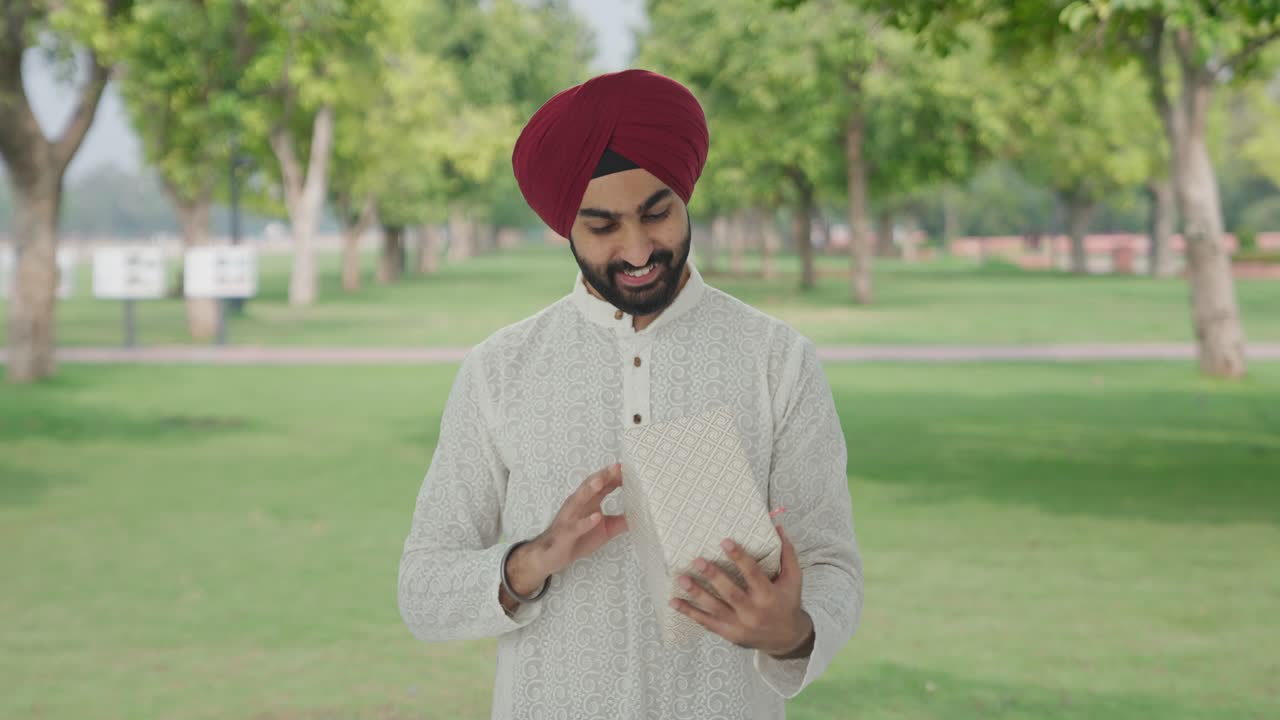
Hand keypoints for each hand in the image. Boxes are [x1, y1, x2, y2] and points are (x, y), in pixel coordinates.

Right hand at [507, 463, 627, 595]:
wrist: (551, 556)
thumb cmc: (579, 538)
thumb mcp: (605, 530)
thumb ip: (621, 521)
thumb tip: (641, 515)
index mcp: (589, 501)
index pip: (603, 485)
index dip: (615, 477)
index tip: (629, 469)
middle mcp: (578, 504)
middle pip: (590, 486)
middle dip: (602, 476)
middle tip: (616, 467)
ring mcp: (570, 517)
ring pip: (579, 500)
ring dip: (589, 490)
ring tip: (601, 482)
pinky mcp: (566, 533)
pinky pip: (576, 526)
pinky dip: (586, 521)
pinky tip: (596, 517)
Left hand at [670, 523, 812, 657]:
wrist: (786, 639)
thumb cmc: (787, 603)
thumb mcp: (794, 579)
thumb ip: (787, 554)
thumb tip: (778, 526)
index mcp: (768, 595)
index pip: (753, 574)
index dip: (739, 558)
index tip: (725, 541)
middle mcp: (753, 611)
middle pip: (731, 592)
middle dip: (713, 576)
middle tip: (698, 560)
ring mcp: (739, 625)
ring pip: (715, 608)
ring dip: (697, 593)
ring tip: (682, 578)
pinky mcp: (728, 633)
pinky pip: (706, 622)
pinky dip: (689, 612)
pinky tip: (674, 602)